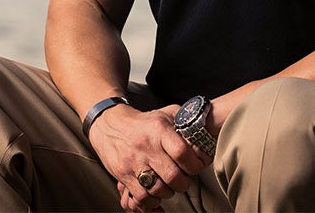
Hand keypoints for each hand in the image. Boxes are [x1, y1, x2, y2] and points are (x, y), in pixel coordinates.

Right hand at [87, 103, 211, 211]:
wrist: (109, 125)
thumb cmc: (142, 123)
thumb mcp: (164, 114)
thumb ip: (186, 120)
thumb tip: (206, 128)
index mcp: (159, 129)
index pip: (182, 153)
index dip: (194, 165)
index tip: (196, 166)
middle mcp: (146, 146)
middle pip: (173, 176)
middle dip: (183, 182)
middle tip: (183, 179)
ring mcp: (133, 162)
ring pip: (159, 189)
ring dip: (169, 192)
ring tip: (169, 184)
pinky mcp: (123, 175)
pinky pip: (142, 197)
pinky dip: (153, 200)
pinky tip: (155, 193)